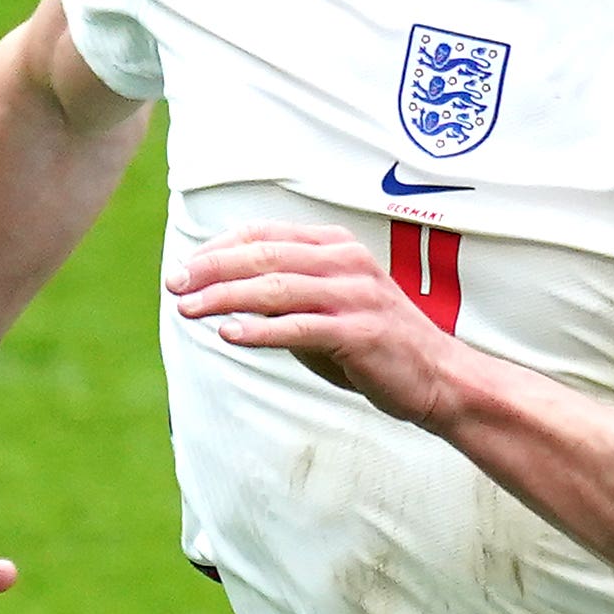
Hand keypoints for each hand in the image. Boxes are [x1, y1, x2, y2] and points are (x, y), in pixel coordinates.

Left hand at [168, 225, 457, 423]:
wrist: (439, 377)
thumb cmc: (377, 344)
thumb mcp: (328, 308)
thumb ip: (285, 296)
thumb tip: (224, 295)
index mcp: (337, 247)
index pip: (263, 236)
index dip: (217, 248)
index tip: (184, 269)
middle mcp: (345, 263)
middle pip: (263, 257)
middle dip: (211, 269)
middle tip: (174, 286)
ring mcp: (355, 296)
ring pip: (275, 288)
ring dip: (225, 298)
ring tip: (188, 310)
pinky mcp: (359, 332)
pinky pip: (298, 328)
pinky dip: (260, 331)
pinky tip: (229, 335)